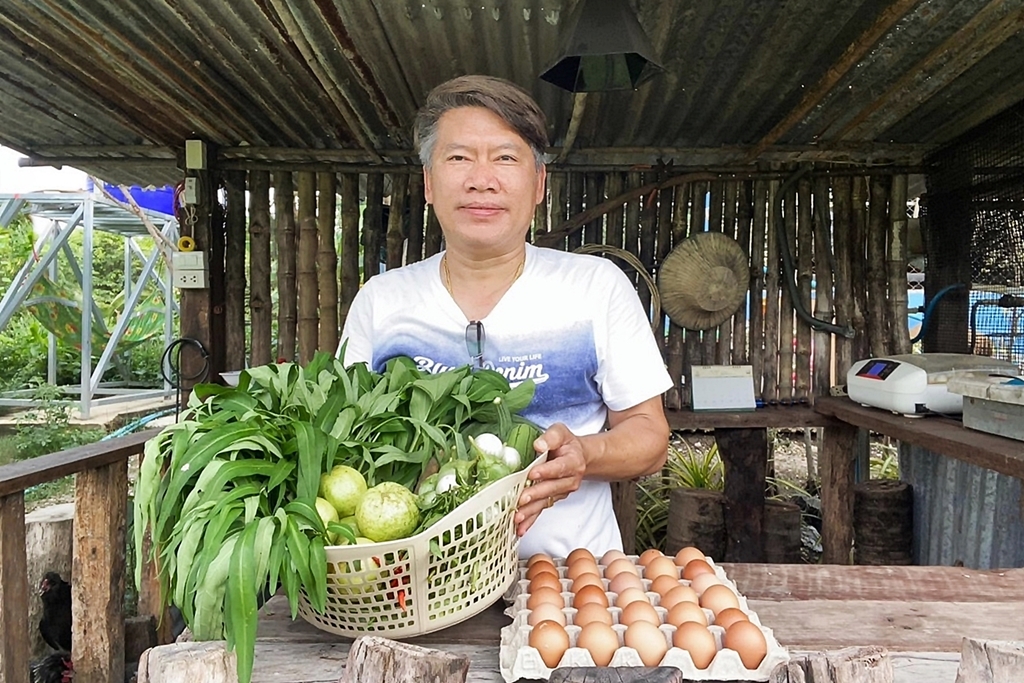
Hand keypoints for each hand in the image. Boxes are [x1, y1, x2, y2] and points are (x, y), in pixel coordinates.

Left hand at [514, 422, 585, 536]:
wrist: (579, 457)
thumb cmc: (567, 444)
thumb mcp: (561, 432)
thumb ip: (551, 437)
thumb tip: (538, 445)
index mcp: (573, 462)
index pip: (560, 467)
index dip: (547, 471)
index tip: (533, 473)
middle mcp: (570, 480)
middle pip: (551, 488)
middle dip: (535, 495)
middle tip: (521, 500)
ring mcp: (562, 492)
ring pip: (545, 502)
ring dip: (531, 511)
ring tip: (517, 518)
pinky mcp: (553, 498)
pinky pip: (542, 510)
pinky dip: (531, 520)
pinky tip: (521, 529)